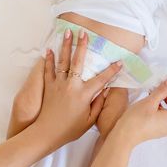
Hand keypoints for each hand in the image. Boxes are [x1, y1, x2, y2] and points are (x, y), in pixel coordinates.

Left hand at [33, 30, 121, 147]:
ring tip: (67, 32)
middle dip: (82, 45)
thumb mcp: (89, 121)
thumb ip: (98, 105)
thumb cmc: (70, 129)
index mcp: (84, 94)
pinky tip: (49, 50)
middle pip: (78, 61)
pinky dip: (48, 59)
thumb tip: (105, 91)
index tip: (120, 62)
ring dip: (65, 46)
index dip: (112, 70)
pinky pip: (48, 70)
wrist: (46, 134)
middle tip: (84, 32)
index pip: (102, 79)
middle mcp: (72, 85)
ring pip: (63, 61)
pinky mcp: (48, 86)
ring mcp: (58, 84)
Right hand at [112, 78, 166, 147]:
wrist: (123, 136)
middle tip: (161, 83)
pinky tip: (152, 97)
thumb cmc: (136, 120)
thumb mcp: (150, 101)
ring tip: (155, 89)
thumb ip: (163, 90)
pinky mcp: (160, 126)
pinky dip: (162, 103)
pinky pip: (166, 112)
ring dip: (166, 96)